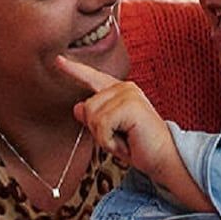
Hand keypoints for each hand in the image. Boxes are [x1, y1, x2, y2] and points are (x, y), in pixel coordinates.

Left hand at [55, 58, 209, 212]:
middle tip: (121, 138)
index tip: (57, 60)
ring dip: (105, 138)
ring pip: (93, 117)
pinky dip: (110, 141)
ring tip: (125, 140)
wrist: (163, 159)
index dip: (74, 70)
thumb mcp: (110, 132)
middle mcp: (124, 87)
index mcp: (120, 91)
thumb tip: (77, 107)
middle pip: (87, 108)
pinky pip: (102, 125)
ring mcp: (129, 94)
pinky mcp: (130, 105)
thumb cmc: (138, 146)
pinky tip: (128, 143)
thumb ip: (94, 118)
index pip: (92, 78)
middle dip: (98, 131)